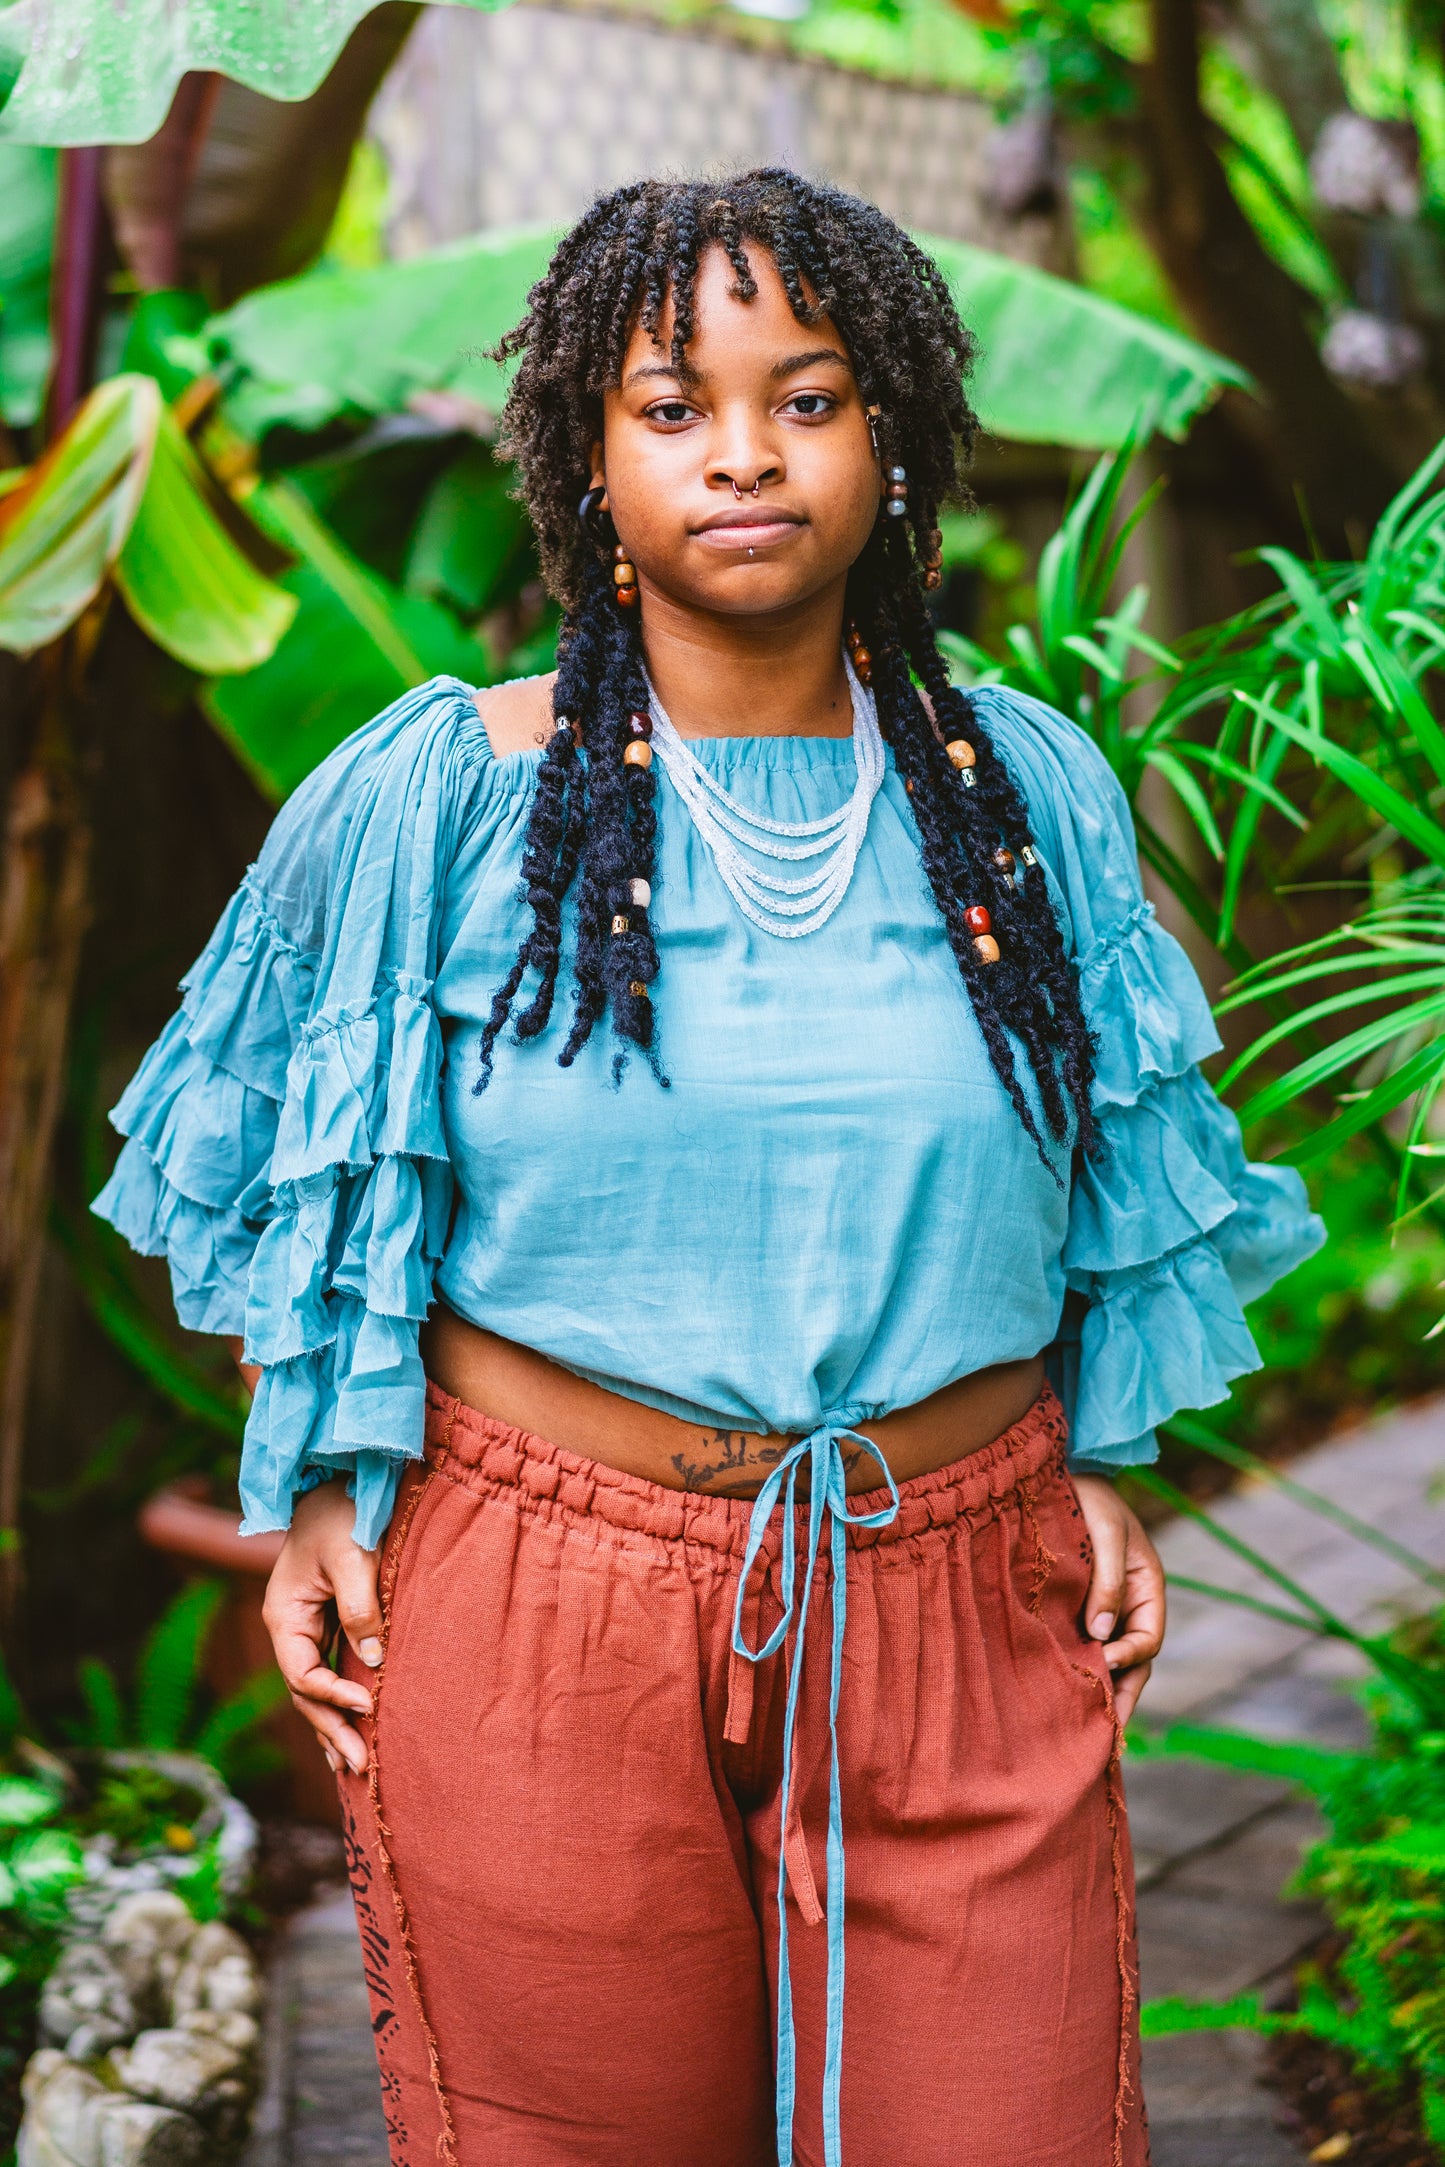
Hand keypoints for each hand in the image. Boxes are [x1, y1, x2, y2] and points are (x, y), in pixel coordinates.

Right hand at [262, 1480, 382, 1775]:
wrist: (338, 1479)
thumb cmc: (342, 1512)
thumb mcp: (352, 1555)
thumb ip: (361, 1606)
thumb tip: (373, 1661)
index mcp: (284, 1614)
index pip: (302, 1672)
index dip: (332, 1695)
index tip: (367, 1705)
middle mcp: (289, 1627)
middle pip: (305, 1693)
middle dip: (332, 1729)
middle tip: (362, 1767)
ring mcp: (306, 1628)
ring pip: (314, 1689)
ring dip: (334, 1725)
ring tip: (354, 1769)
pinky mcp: (327, 1623)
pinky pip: (329, 1671)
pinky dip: (339, 1702)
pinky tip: (352, 1729)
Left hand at [1071, 1474, 1164, 1725]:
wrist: (1058, 1473)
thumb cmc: (1089, 1498)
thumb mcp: (1107, 1533)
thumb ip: (1108, 1581)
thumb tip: (1101, 1635)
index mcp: (1148, 1588)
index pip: (1147, 1639)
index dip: (1129, 1655)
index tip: (1102, 1660)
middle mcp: (1128, 1605)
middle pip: (1133, 1663)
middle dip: (1121, 1697)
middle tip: (1107, 1735)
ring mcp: (1102, 1609)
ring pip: (1109, 1661)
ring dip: (1100, 1692)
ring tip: (1086, 1733)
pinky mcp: (1073, 1610)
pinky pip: (1081, 1647)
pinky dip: (1078, 1671)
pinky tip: (1061, 1695)